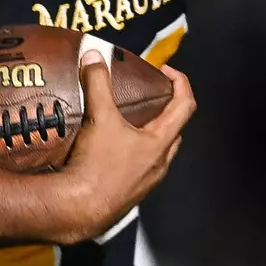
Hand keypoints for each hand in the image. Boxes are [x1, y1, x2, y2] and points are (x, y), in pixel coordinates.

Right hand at [53, 51, 195, 242]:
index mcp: (160, 142)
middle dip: (164, 109)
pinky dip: (132, 153)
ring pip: (157, 151)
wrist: (80, 209)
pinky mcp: (131, 194)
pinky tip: (110, 150)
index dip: (180, 82)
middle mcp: (160, 163)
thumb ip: (97, 83)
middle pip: (174, 129)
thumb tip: (94, 55)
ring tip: (125, 121)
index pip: (185, 105)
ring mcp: (147, 182)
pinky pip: (140, 168)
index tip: (164, 70)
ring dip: (148, 133)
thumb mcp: (98, 118)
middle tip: (145, 95)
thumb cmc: (97, 165)